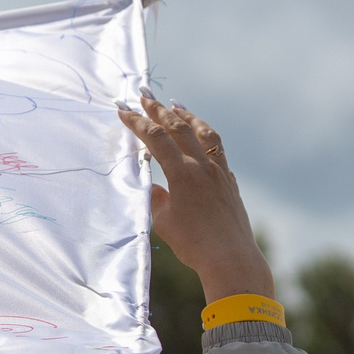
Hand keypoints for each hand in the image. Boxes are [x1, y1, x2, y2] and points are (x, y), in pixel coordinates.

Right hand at [117, 95, 273, 303]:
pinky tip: (200, 137)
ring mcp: (219, 171)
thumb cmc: (193, 243)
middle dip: (159, 109)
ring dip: (187, 116)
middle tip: (145, 95)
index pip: (155, 139)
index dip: (137, 122)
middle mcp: (202, 166)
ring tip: (176, 105)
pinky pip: (217, 149)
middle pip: (179, 127)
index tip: (123, 110)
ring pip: (204, 133)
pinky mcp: (229, 182)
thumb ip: (156, 198)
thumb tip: (154, 186)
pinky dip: (205, 136)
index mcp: (182, 173)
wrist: (230, 258)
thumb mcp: (164, 221)